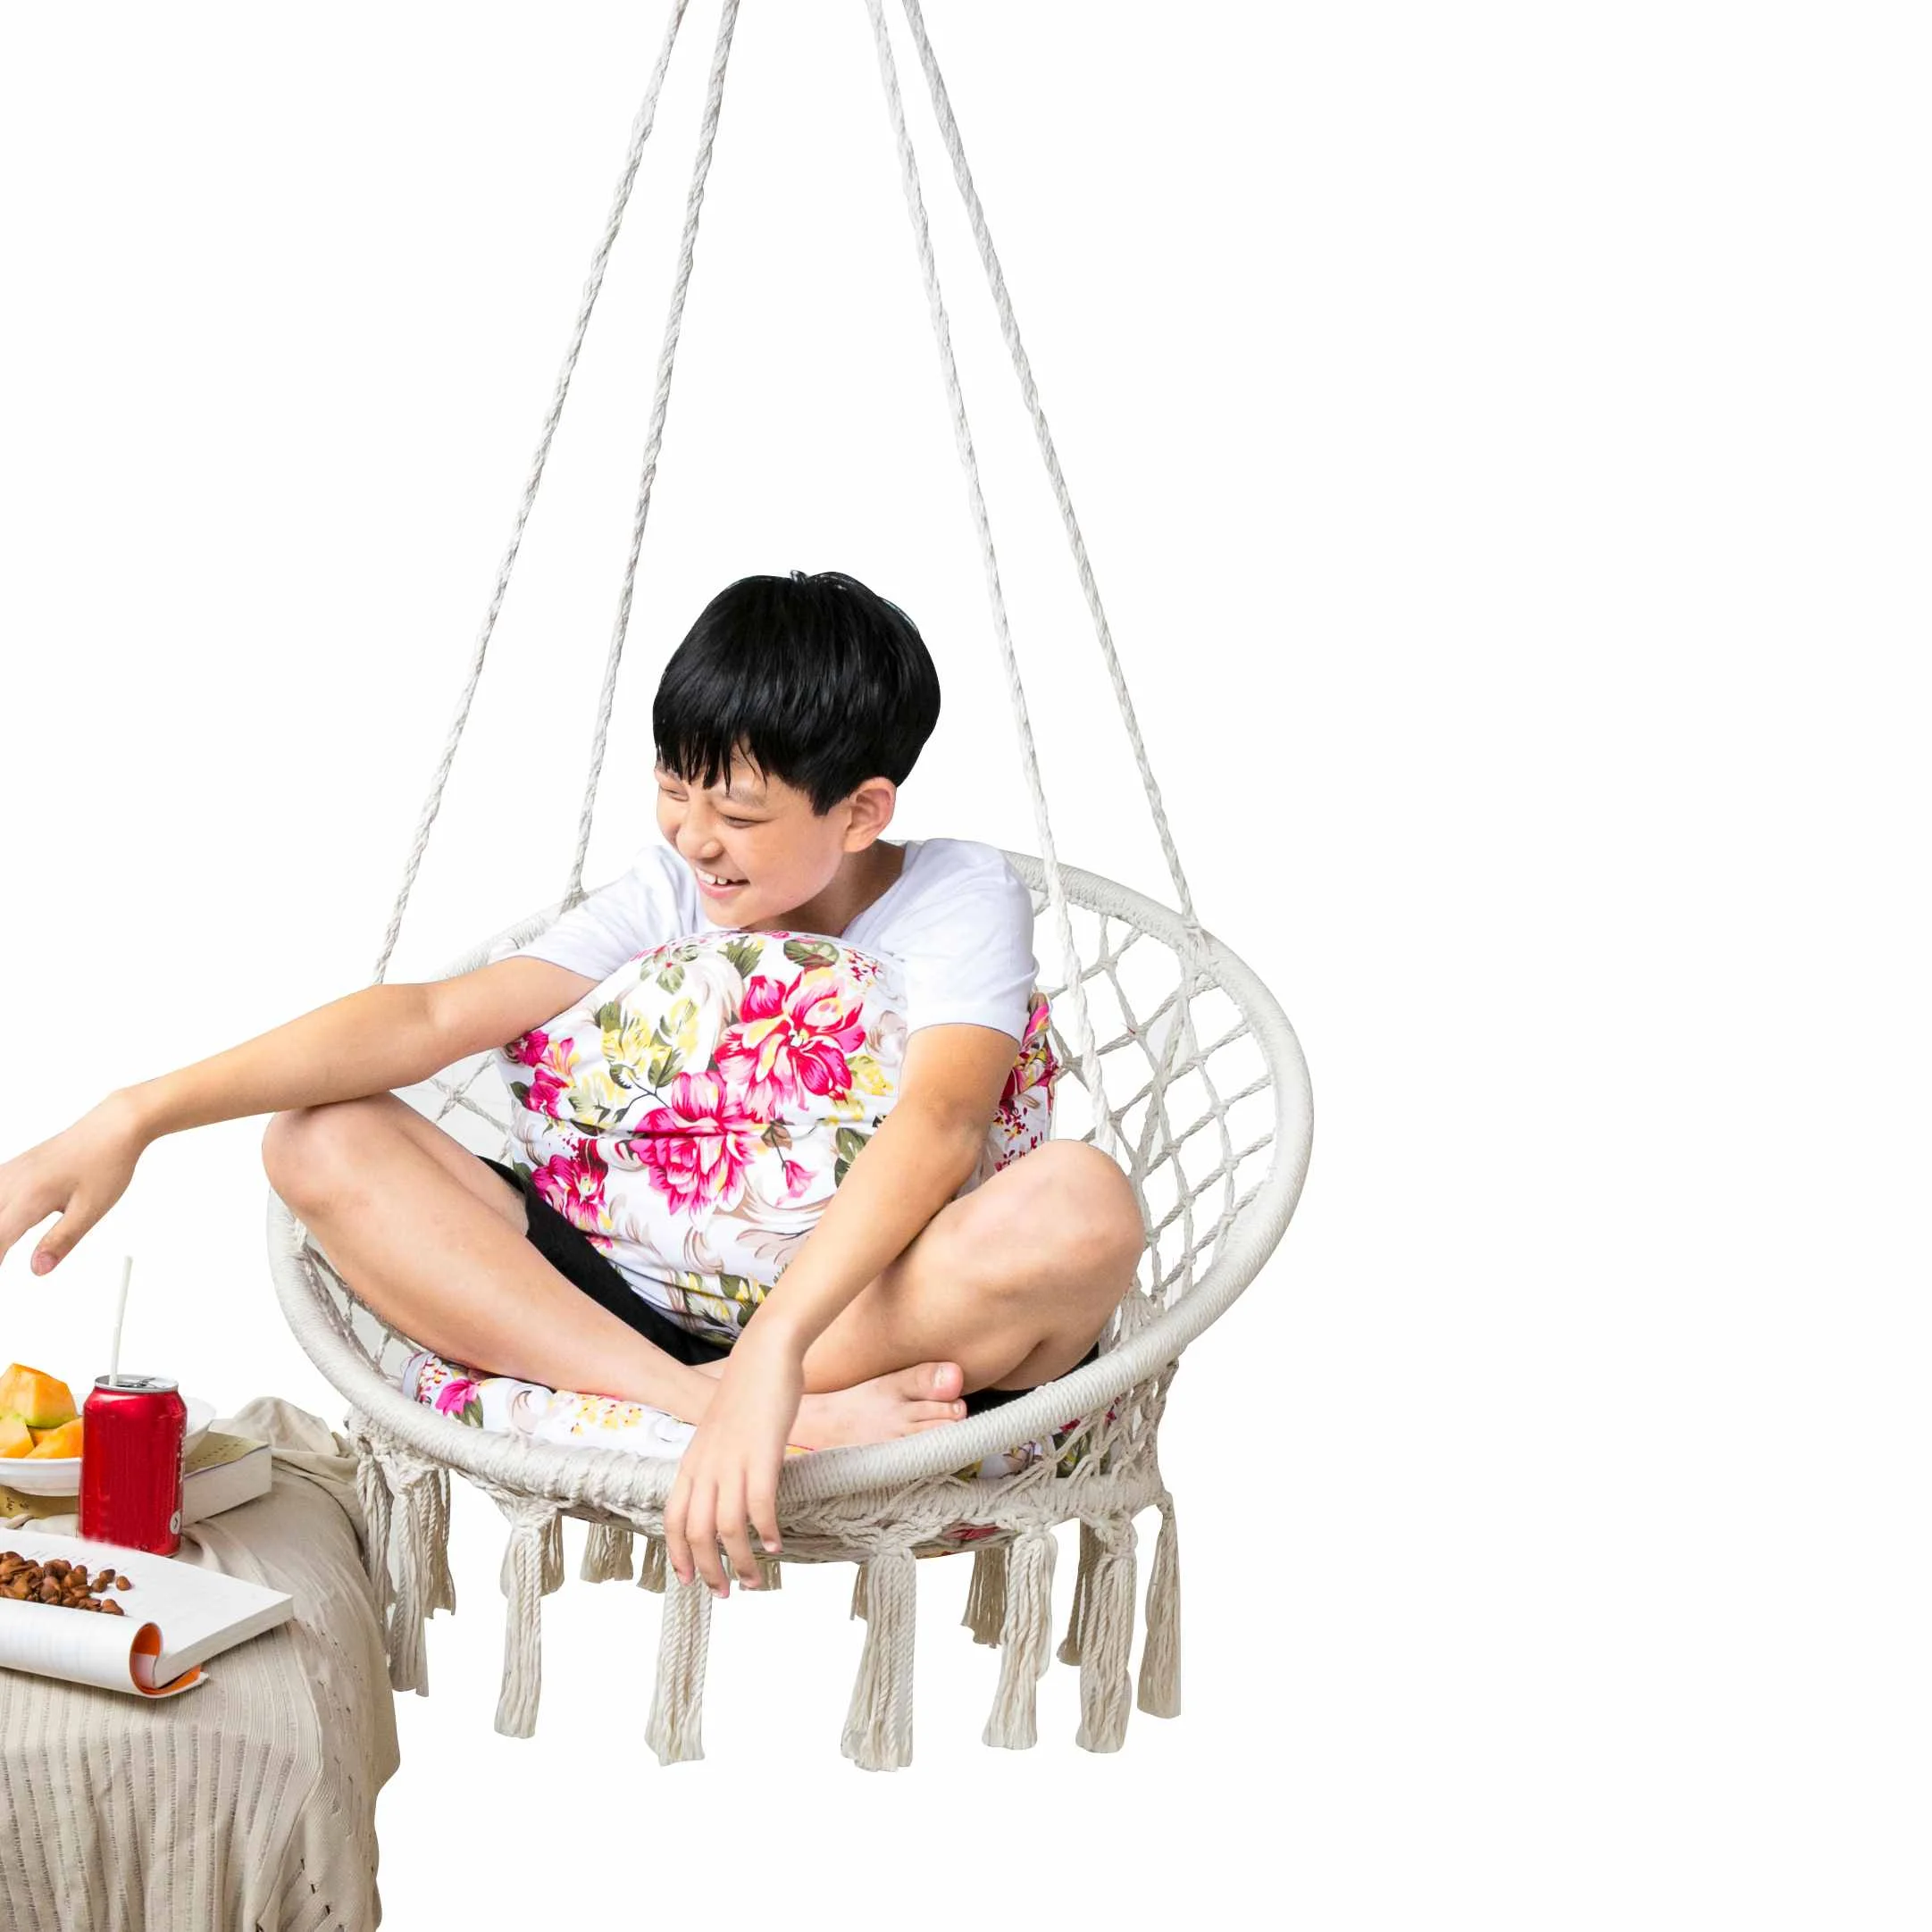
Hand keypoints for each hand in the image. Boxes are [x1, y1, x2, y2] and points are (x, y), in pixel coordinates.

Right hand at [0, 1094, 147, 1277]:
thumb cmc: (106, 1163)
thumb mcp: (90, 1209)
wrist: (114, 1128)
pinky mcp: (14, 1167)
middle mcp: (13, 1181)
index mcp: (31, 1196)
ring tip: (5, 1243)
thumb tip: (38, 1269)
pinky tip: (5, 1218)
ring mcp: (10, 1171)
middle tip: (5, 1258)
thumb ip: (61, 1241)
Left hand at [662, 1322, 803, 1597]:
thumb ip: (715, 1463)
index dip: (679, 1555)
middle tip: (727, 1593)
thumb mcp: (718, 1433)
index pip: (673, 1520)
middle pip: (697, 1533)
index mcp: (692, 1462)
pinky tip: (777, 1544)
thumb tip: (722, 1494)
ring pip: (728, 1528)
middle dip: (709, 1571)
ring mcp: (732, 1462)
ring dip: (741, 1561)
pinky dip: (767, 1532)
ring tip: (756, 1581)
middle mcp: (706, 1467)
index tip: (689, 1582)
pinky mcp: (762, 1455)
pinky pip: (760, 1506)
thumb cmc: (746, 1393)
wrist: (764, 1354)